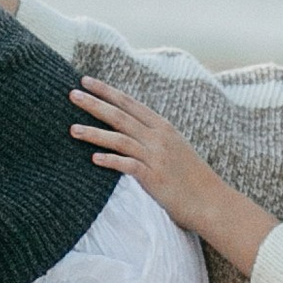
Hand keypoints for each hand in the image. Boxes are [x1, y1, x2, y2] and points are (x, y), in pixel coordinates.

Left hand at [69, 81, 279, 277]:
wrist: (210, 200)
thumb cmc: (189, 176)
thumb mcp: (173, 148)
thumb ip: (152, 136)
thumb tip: (129, 130)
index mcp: (162, 127)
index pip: (129, 103)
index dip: (107, 91)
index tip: (86, 81)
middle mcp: (158, 137)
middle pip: (120, 116)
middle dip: (95, 104)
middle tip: (72, 94)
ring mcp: (156, 156)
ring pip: (120, 139)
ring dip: (94, 133)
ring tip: (72, 129)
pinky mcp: (154, 177)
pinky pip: (128, 165)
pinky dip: (111, 160)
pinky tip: (94, 158)